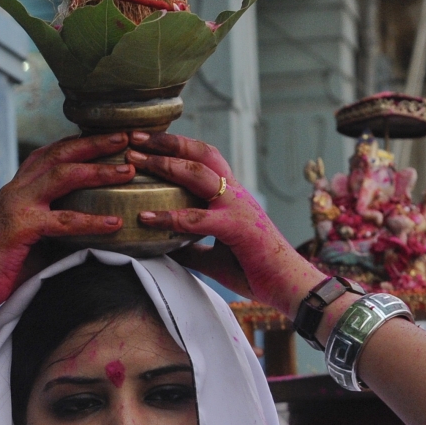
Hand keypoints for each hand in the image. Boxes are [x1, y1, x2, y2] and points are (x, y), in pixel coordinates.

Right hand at [0, 134, 133, 312]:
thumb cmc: (5, 267)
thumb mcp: (34, 235)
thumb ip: (58, 222)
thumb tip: (99, 222)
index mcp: (17, 189)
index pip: (49, 153)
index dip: (78, 141)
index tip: (108, 135)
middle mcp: (16, 190)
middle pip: (59, 154)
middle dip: (94, 142)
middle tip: (125, 136)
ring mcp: (16, 205)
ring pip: (62, 176)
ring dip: (98, 170)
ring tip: (128, 170)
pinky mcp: (20, 227)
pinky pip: (63, 220)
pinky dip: (91, 220)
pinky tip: (115, 223)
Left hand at [127, 132, 323, 315]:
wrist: (290, 286)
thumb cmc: (256, 270)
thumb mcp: (215, 256)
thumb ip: (190, 248)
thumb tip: (160, 248)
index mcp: (232, 196)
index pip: (205, 158)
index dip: (179, 145)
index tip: (150, 141)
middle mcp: (235, 194)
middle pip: (201, 154)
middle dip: (167, 143)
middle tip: (136, 138)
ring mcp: (237, 208)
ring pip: (198, 176)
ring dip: (165, 165)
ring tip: (136, 162)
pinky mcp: (236, 229)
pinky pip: (196, 219)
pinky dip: (167, 217)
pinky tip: (144, 217)